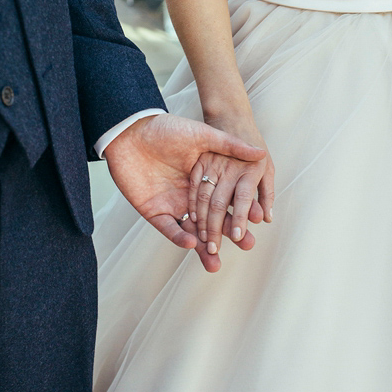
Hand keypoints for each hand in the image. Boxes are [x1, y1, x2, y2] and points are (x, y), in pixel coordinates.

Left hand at [103, 113, 265, 269]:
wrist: (130, 131)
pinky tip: (193, 243)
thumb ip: (229, 145)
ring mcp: (171, 204)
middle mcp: (190, 196)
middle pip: (213, 220)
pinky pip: (168, 228)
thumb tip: (260, 153)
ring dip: (203, 248)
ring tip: (216, 262)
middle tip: (248, 245)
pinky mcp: (153, 210)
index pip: (227, 200)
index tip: (259, 219)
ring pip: (191, 231)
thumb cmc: (165, 129)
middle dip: (228, 235)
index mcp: (204, 179)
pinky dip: (179, 236)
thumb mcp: (201, 135)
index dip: (242, 210)